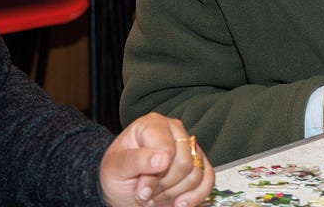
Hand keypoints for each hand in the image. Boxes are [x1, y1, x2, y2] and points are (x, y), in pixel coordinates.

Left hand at [99, 112, 213, 206]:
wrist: (123, 191)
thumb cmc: (117, 175)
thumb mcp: (115, 168)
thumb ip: (136, 160)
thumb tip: (163, 158)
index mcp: (152, 124)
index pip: (167, 149)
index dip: (155, 174)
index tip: (141, 189)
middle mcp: (174, 131)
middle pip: (185, 162)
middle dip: (165, 185)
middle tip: (148, 192)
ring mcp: (189, 146)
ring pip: (197, 174)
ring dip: (175, 193)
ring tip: (157, 194)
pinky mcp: (199, 163)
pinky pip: (208, 180)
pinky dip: (195, 196)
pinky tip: (179, 202)